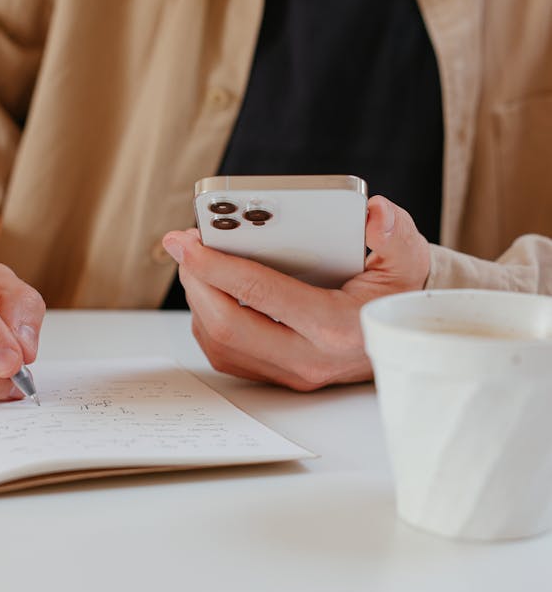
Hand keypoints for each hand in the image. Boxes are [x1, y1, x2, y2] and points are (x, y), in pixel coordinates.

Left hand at [162, 196, 429, 390]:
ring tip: (193, 263)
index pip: (260, 293)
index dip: (216, 264)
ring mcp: (292, 373)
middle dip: (195, 282)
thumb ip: (394, 231)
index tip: (185, 239)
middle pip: (227, 325)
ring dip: (197, 302)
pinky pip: (228, 355)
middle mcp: (309, 358)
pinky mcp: (281, 378)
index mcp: (335, 327)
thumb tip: (374, 214)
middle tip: (182, 246)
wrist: (410, 338)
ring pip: (221, 344)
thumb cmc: (400, 292)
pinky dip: (209, 321)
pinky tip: (209, 290)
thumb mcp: (409, 256)